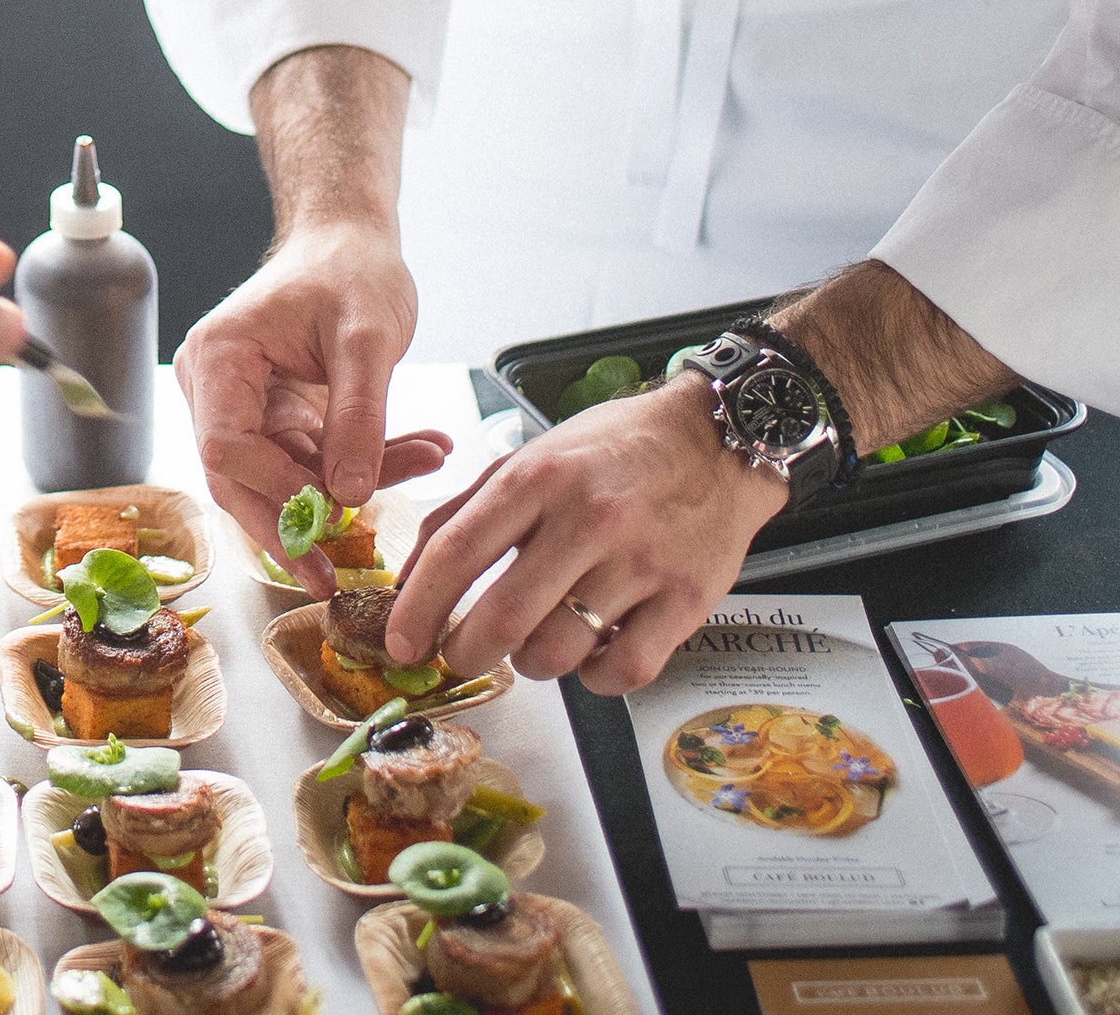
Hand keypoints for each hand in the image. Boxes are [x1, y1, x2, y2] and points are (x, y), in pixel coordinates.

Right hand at [176, 222, 454, 594]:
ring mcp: (242, 406)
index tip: (329, 511)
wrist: (349, 243)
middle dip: (294, 527)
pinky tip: (420, 451)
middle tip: (334, 577)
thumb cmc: (350, 269)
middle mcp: (215, 387)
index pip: (224, 446)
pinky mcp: (274, 420)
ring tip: (424, 461)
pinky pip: (310, 463)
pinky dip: (363, 465)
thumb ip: (358, 415)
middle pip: (238, 480)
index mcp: (220, 358)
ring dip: (351, 488)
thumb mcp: (368, 336)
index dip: (272, 489)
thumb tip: (349, 494)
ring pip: (281, 480)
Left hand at [389, 374, 782, 693]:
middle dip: (466, 652)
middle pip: (504, 618)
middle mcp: (588, 519)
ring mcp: (641, 562)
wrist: (716, 440)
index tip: (403, 641)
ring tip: (535, 642)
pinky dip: (595, 679)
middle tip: (461, 655)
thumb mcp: (533, 457)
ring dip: (531, 664)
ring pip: (559, 652)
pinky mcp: (686, 600)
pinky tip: (592, 653)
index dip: (418, 608)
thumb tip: (413, 575)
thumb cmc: (616, 450)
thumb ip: (468, 512)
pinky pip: (623, 671)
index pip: (457, 552)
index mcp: (538, 478)